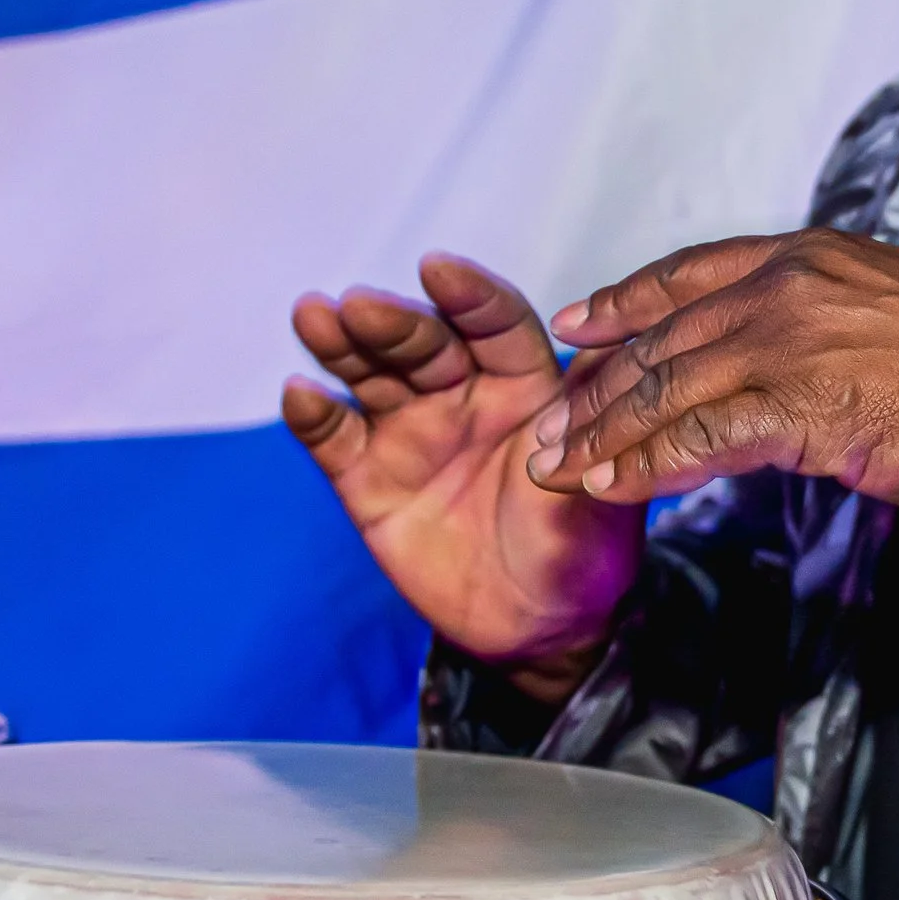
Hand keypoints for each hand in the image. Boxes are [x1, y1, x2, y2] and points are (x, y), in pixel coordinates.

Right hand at [282, 256, 644, 696]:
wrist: (537, 631)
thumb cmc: (580, 554)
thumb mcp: (595, 501)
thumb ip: (583, 442)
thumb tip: (599, 371)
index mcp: (527, 387)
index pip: (496, 326)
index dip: (469, 297)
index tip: (438, 268)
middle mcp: (465, 397)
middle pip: (425, 343)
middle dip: (393, 321)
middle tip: (358, 304)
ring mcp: (412, 433)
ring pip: (372, 376)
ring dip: (341, 345)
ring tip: (313, 316)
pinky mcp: (368, 479)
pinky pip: (336, 439)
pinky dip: (315, 415)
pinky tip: (299, 395)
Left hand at [530, 230, 898, 512]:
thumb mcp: (892, 315)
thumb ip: (823, 326)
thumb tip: (783, 362)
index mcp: (811, 254)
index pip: (689, 272)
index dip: (624, 301)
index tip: (579, 322)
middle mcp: (789, 286)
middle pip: (662, 337)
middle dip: (594, 388)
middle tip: (546, 426)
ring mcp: (791, 343)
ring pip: (667, 389)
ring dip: (603, 436)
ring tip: (557, 470)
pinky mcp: (801, 407)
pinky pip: (699, 441)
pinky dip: (646, 468)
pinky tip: (613, 488)